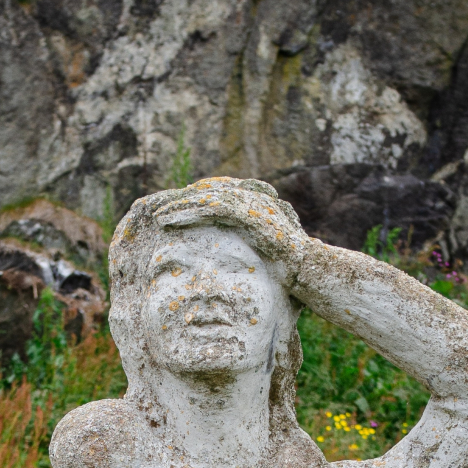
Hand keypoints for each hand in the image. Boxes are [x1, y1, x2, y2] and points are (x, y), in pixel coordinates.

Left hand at [154, 179, 308, 270]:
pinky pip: (211, 207)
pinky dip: (188, 211)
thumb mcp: (263, 259)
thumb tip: (246, 265)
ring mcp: (253, 204)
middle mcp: (253, 200)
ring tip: (157, 215)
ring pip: (206, 198)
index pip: (217, 200)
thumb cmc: (290, 273)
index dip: (192, 206)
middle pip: (208, 194)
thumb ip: (250, 253)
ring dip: (179, 206)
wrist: (310, 273)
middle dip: (181, 202)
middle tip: (157, 211)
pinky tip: (169, 219)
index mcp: (255, 208)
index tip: (171, 216)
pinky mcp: (249, 212)